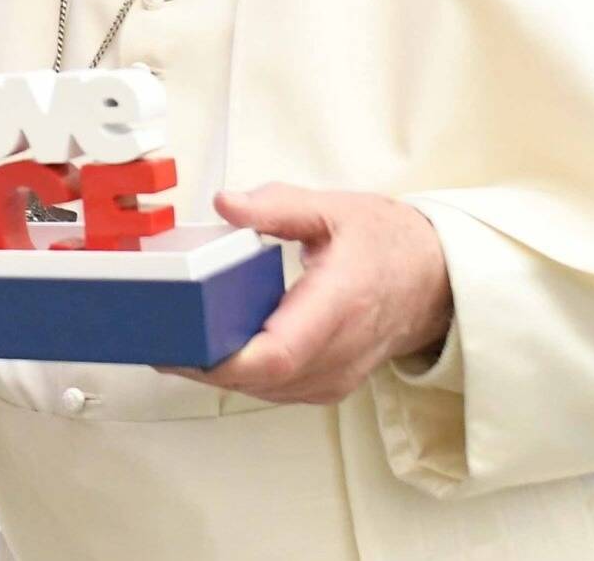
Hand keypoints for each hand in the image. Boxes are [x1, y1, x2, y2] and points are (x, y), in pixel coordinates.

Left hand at [160, 183, 451, 404]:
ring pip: (263, 390)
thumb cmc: (389, 245)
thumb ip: (277, 205)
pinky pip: (274, 390)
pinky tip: (215, 349)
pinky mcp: (327, 384)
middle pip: (259, 377)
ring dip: (217, 371)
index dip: (224, 358)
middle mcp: (339, 350)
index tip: (182, 344)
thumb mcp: (334, 208)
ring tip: (176, 340)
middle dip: (202, 362)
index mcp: (340, 303)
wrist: (435, 280)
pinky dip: (242, 373)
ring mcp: (334, 375)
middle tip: (158, 335)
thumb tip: (228, 203)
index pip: (277, 353)